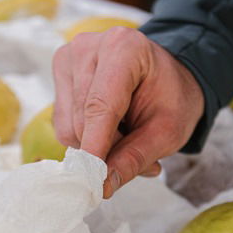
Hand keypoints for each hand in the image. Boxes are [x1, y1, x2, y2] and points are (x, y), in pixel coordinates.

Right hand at [52, 27, 203, 197]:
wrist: (167, 75)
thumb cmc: (172, 97)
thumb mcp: (168, 132)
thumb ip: (136, 157)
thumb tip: (102, 186)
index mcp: (124, 47)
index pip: (101, 105)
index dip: (95, 146)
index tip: (92, 181)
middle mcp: (88, 46)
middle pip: (82, 119)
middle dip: (106, 150)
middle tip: (140, 160)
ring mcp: (69, 58)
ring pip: (68, 125)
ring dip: (97, 145)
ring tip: (128, 138)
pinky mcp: (60, 73)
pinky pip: (62, 122)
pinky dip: (86, 136)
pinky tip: (110, 129)